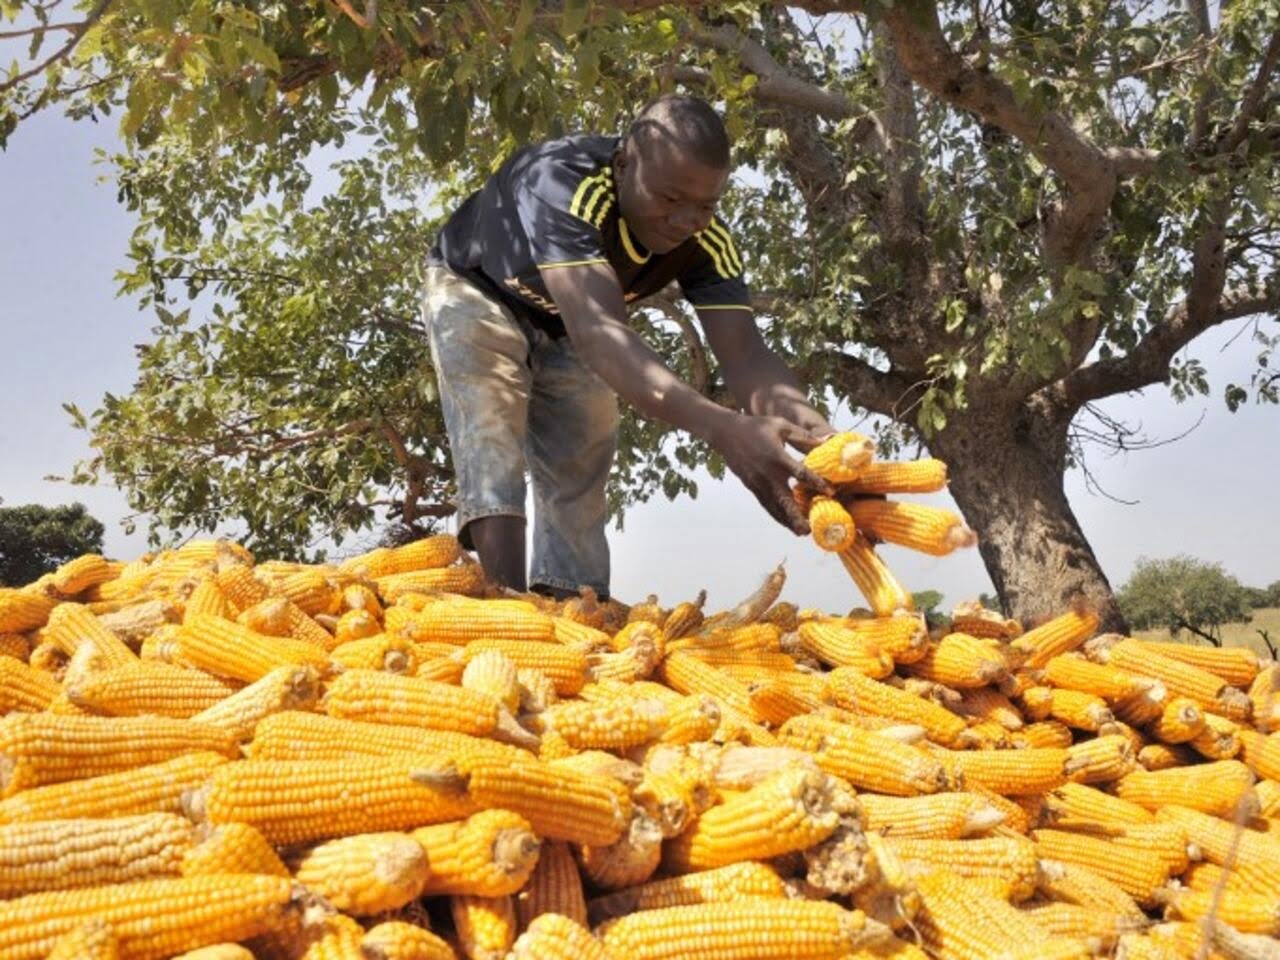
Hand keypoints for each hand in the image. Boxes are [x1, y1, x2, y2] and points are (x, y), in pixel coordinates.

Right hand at [714, 413, 834, 534]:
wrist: (726, 433)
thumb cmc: (757, 426)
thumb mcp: (781, 426)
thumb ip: (803, 436)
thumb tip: (826, 442)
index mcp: (777, 457)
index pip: (800, 473)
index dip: (816, 483)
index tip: (830, 492)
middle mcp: (768, 474)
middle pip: (784, 500)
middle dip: (796, 516)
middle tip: (808, 530)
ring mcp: (758, 483)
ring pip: (774, 507)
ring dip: (787, 521)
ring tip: (800, 532)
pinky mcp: (751, 486)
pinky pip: (766, 504)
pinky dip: (776, 514)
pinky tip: (785, 522)